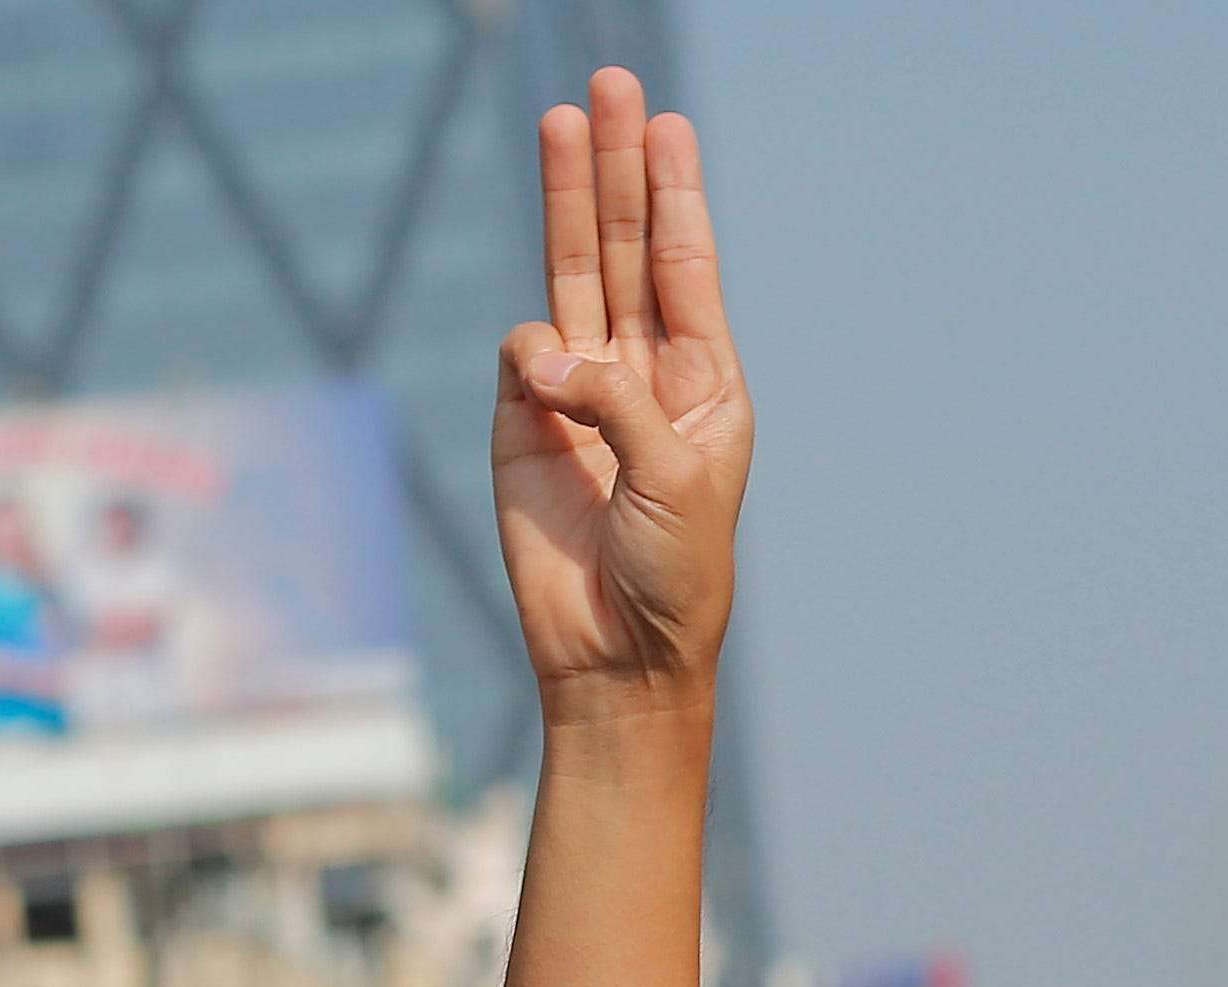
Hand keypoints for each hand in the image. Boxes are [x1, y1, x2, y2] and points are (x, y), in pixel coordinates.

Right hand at [494, 68, 752, 728]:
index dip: (675, 192)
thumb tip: (543, 353)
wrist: (615, 658)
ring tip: (563, 119)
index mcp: (705, 383)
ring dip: (570, 199)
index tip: (666, 123)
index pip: (686, 265)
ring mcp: (580, 395)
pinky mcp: (523, 424)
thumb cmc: (674, 578)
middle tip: (610, 86)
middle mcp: (644, 375)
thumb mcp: (673, 480)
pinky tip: (547, 381)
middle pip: (627, 247)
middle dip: (619, 169)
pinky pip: (522, 358)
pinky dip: (531, 352)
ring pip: (572, 275)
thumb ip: (616, 402)